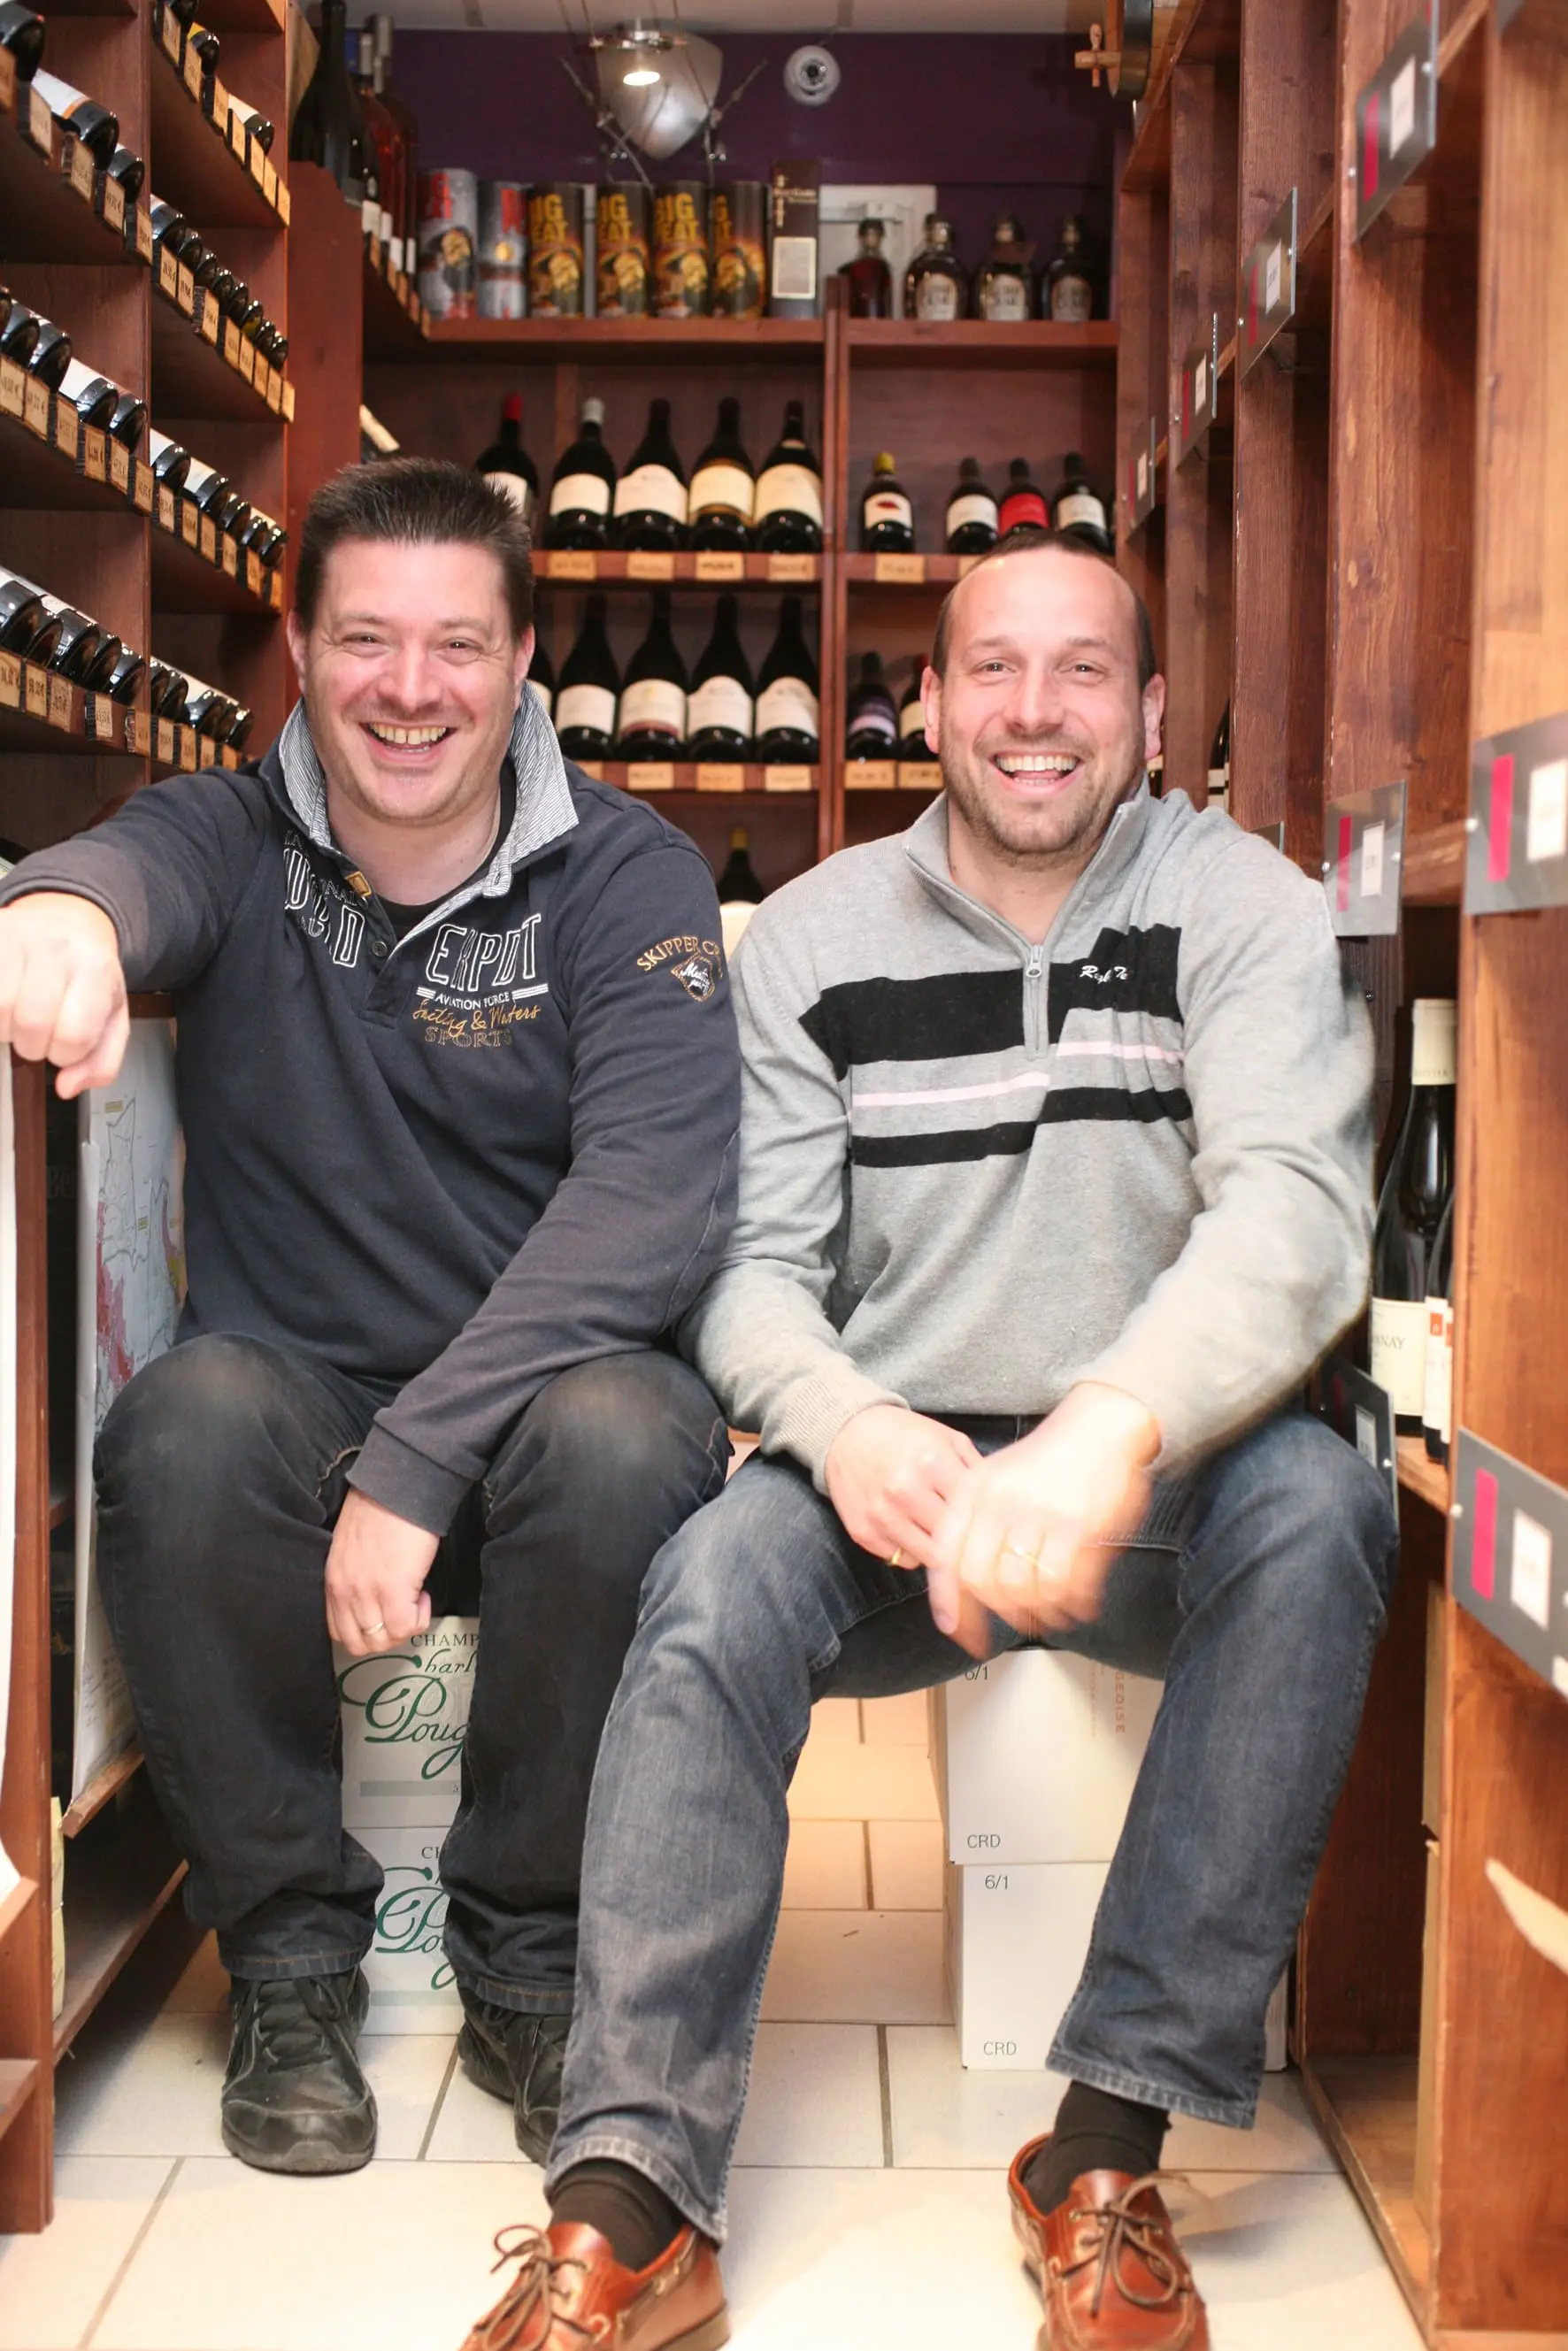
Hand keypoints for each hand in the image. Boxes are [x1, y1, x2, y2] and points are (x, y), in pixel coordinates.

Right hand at [0, 893, 128, 1097]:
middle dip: (32, 1043)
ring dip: (4, 1027)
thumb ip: (101, 1061)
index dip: (66, 1053)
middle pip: (31, 1024)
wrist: (67, 921)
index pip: (74, 1035)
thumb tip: (67, 1088)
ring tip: (17, 1014)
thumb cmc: (89, 974)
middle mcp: (56, 948)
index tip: (65, 1043)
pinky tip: (3, 1006)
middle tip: (38, 1031)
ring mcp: (16, 937)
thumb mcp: (112, 1015)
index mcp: (95, 969)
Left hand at [325, 1489, 438, 1656]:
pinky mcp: (394, 1590)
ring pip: (384, 1640)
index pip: (338, 1631)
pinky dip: (420, 1617)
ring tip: (416, 1599)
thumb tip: (372, 1593)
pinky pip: (406, 1627)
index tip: (383, 1614)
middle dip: (385, 1636)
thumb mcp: (351, 1547)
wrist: (399, 1486)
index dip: (366, 1630)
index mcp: (332, 1580)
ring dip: (404, 1626)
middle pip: (360, 1643)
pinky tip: (424, 1594)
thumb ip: (353, 1575)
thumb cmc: (380, 1508)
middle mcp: (344, 1591)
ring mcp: (367, 1593)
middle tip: (402, 1613)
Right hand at [824, 1403, 980, 1570]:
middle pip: (953, 1539)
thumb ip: (976, 1470)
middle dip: (962, 1539)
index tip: (987, 1525)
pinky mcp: (863, 1532)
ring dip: (937, 1549)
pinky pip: (901, 1560)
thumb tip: (1001, 1505)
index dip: (983, 1521)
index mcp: (932, 1463)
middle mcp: (904, 1491)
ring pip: (928, 1557)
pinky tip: (909, 1529)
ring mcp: (881, 1515)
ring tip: (936, 1531)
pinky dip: (910, 1550)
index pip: (973, 1512)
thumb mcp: (946, 1439)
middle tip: (965, 1534)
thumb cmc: (904, 1436)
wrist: (846, 1433)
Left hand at [926, 1383, 1159, 1653]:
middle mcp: (1000, 1503)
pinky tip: (1076, 1608)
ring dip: (1036, 1614)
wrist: (1099, 1426)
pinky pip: (1063, 1582)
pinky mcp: (1076, 1525)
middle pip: (982, 1579)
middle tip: (1010, 1625)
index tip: (953, 1628)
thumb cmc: (1046, 1460)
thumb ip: (973, 1523)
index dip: (947, 1599)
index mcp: (974, 1491)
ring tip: (1048, 1619)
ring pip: (1022, 1587)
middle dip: (995, 1612)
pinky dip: (1069, 1604)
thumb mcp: (995, 1478)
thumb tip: (960, 1582)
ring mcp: (1038, 1514)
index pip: (947, 1555)